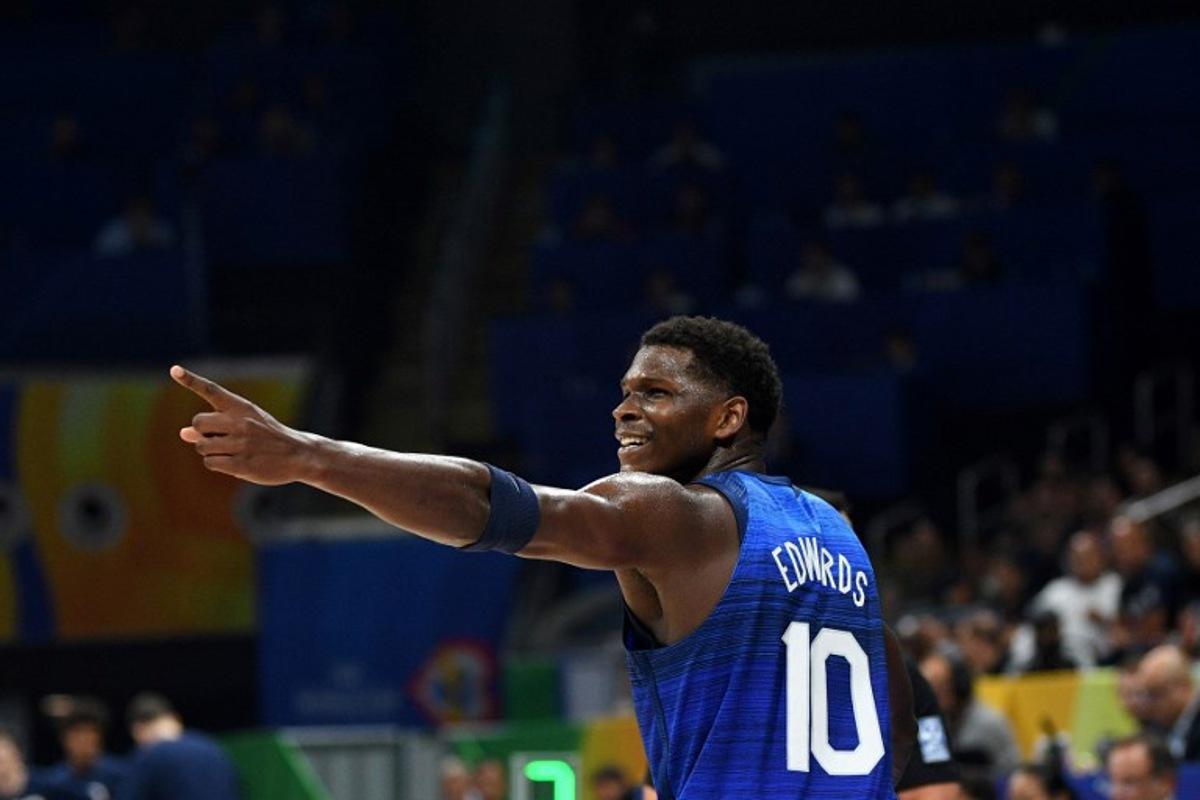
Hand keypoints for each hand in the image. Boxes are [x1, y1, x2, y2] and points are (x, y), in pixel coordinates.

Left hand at [171, 365, 318, 485]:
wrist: (298, 454)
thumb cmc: (267, 437)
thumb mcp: (246, 423)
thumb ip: (215, 426)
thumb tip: (183, 433)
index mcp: (241, 407)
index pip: (211, 390)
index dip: (191, 380)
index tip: (174, 369)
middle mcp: (240, 422)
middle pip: (198, 422)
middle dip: (201, 432)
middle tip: (218, 437)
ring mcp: (241, 444)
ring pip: (201, 445)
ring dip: (209, 450)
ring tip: (230, 451)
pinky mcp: (242, 464)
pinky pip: (210, 462)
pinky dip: (215, 463)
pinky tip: (232, 462)